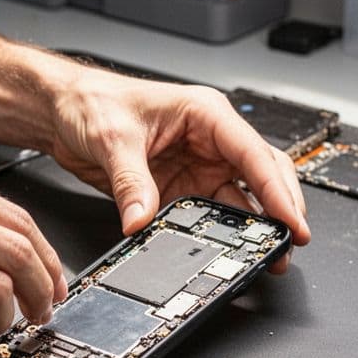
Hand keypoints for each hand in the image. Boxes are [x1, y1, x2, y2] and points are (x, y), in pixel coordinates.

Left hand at [49, 66, 310, 270]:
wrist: (64, 110)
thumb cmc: (93, 103)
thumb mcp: (113, 140)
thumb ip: (131, 183)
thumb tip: (141, 220)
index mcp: (205, 114)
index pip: (253, 154)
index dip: (277, 190)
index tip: (292, 220)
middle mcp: (210, 139)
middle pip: (262, 175)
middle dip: (282, 209)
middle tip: (293, 243)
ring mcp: (199, 164)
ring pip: (243, 197)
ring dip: (257, 226)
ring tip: (270, 255)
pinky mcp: (183, 186)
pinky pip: (211, 213)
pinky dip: (224, 232)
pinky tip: (232, 250)